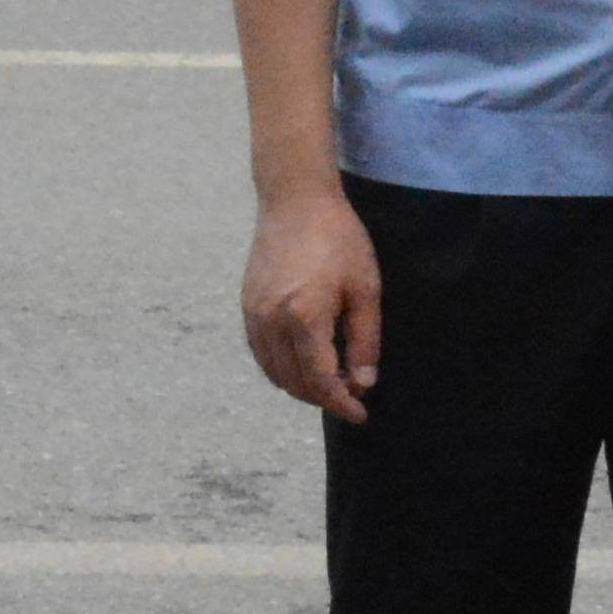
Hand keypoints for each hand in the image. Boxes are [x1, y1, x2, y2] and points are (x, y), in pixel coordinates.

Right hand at [240, 187, 384, 424]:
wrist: (295, 199)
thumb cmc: (338, 238)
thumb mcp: (365, 289)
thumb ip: (364, 341)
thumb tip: (363, 383)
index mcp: (304, 317)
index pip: (321, 382)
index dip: (342, 404)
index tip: (361, 414)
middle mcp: (272, 321)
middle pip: (295, 384)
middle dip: (324, 398)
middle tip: (352, 393)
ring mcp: (254, 315)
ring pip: (274, 373)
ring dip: (302, 386)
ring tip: (331, 379)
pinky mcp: (247, 306)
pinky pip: (261, 354)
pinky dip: (282, 368)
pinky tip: (305, 360)